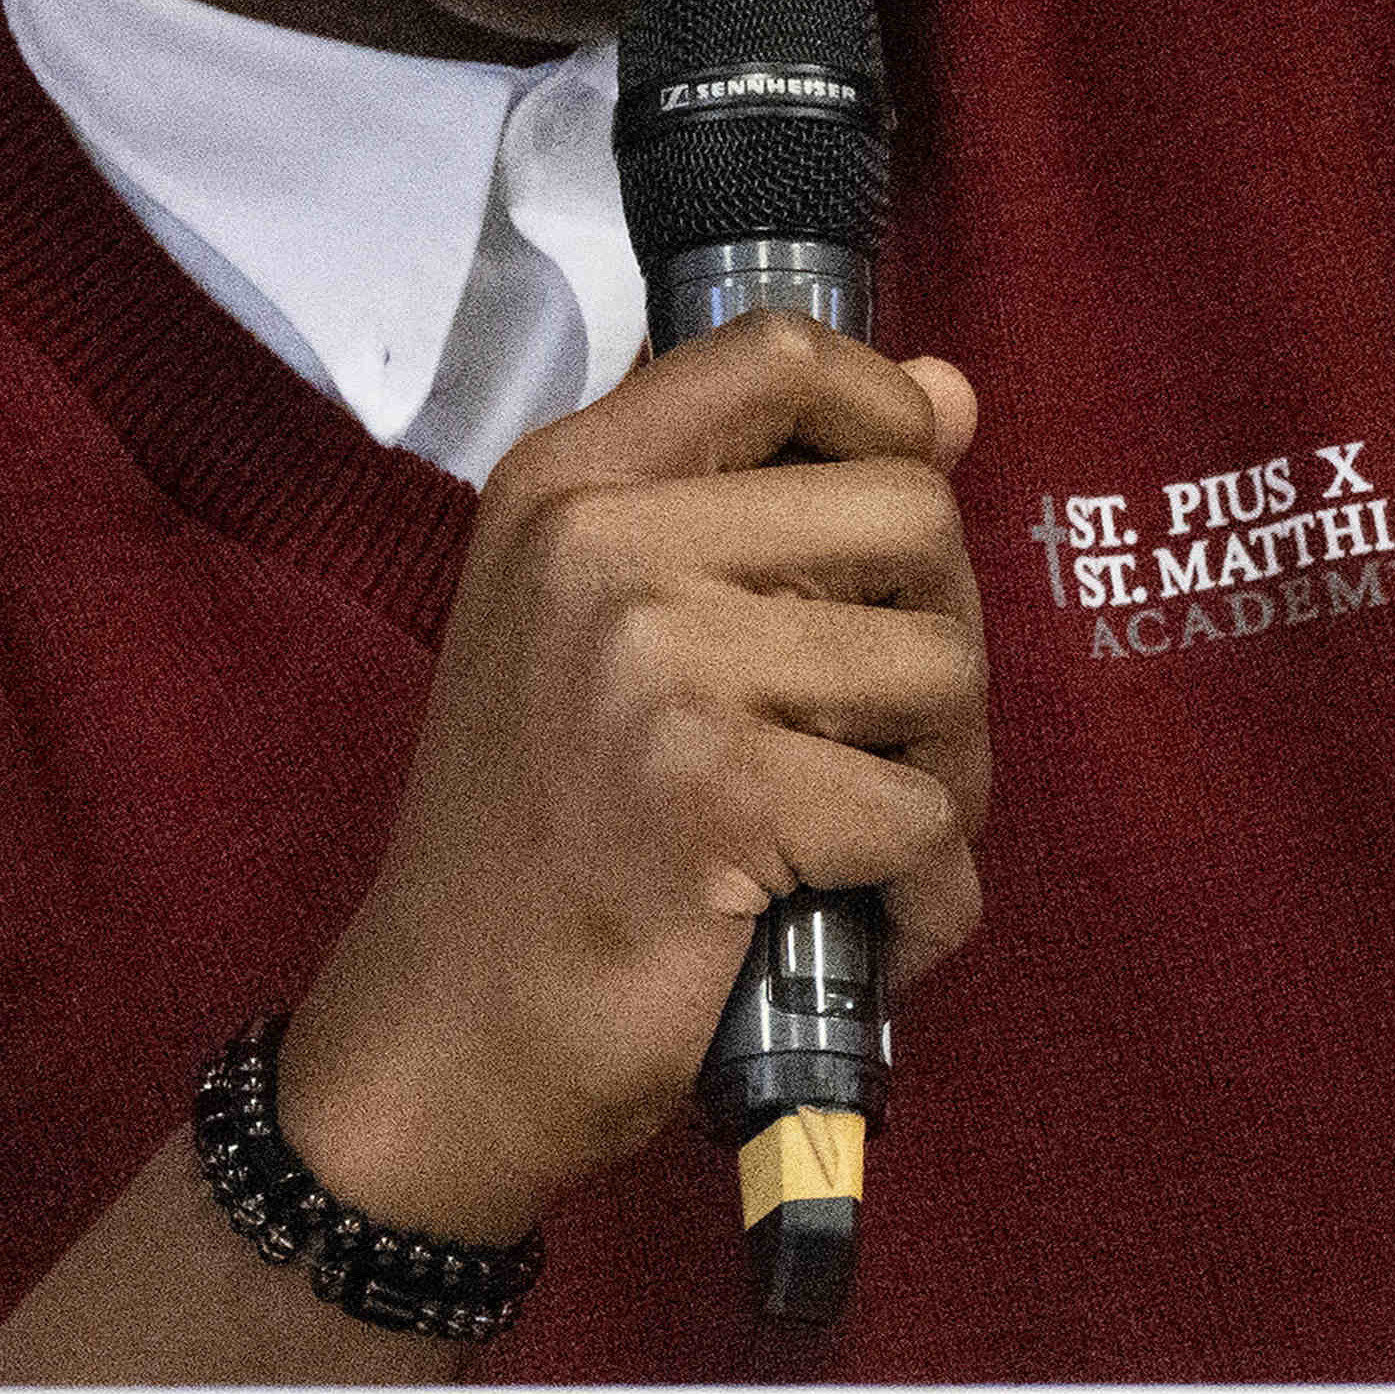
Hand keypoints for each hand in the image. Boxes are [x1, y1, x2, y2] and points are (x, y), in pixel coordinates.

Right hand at [277, 315, 986, 1242]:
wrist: (441, 1040)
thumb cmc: (540, 841)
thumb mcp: (603, 633)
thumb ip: (766, 505)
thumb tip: (952, 394)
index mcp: (566, 485)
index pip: (778, 353)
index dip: (889, 414)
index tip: (898, 513)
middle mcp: (601, 546)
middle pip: (912, 514)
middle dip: (940, 643)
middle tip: (880, 745)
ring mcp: (655, 665)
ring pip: (943, 668)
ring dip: (946, 780)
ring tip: (863, 847)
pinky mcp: (716, 794)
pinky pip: (925, 817)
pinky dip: (924, 898)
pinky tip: (856, 931)